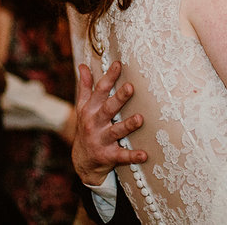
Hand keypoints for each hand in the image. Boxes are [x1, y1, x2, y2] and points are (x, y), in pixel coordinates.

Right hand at [71, 62, 146, 185]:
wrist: (82, 161)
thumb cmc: (87, 127)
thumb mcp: (83, 107)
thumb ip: (85, 87)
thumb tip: (83, 65)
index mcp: (90, 110)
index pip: (99, 91)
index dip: (109, 77)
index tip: (118, 64)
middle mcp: (94, 124)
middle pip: (108, 109)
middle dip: (119, 98)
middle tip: (130, 87)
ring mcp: (101, 140)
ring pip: (116, 131)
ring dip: (128, 125)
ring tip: (140, 118)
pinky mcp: (108, 156)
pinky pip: (122, 156)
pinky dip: (132, 156)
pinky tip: (144, 154)